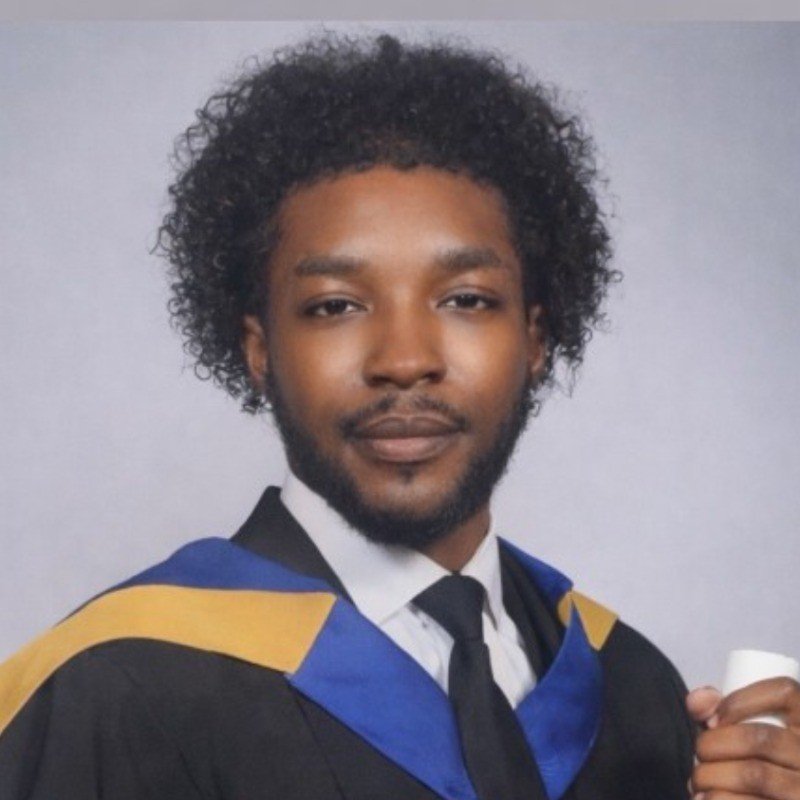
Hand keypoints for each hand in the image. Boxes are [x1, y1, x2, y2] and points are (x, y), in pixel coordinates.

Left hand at [686, 678, 799, 798]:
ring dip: (711, 776)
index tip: (711, 720)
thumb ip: (723, 710)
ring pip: (754, 774)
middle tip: (699, 754)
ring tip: (698, 782)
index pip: (784, 692)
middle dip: (714, 744)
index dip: (739, 700)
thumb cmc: (758, 764)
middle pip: (759, 737)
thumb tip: (696, 702)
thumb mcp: (748, 730)